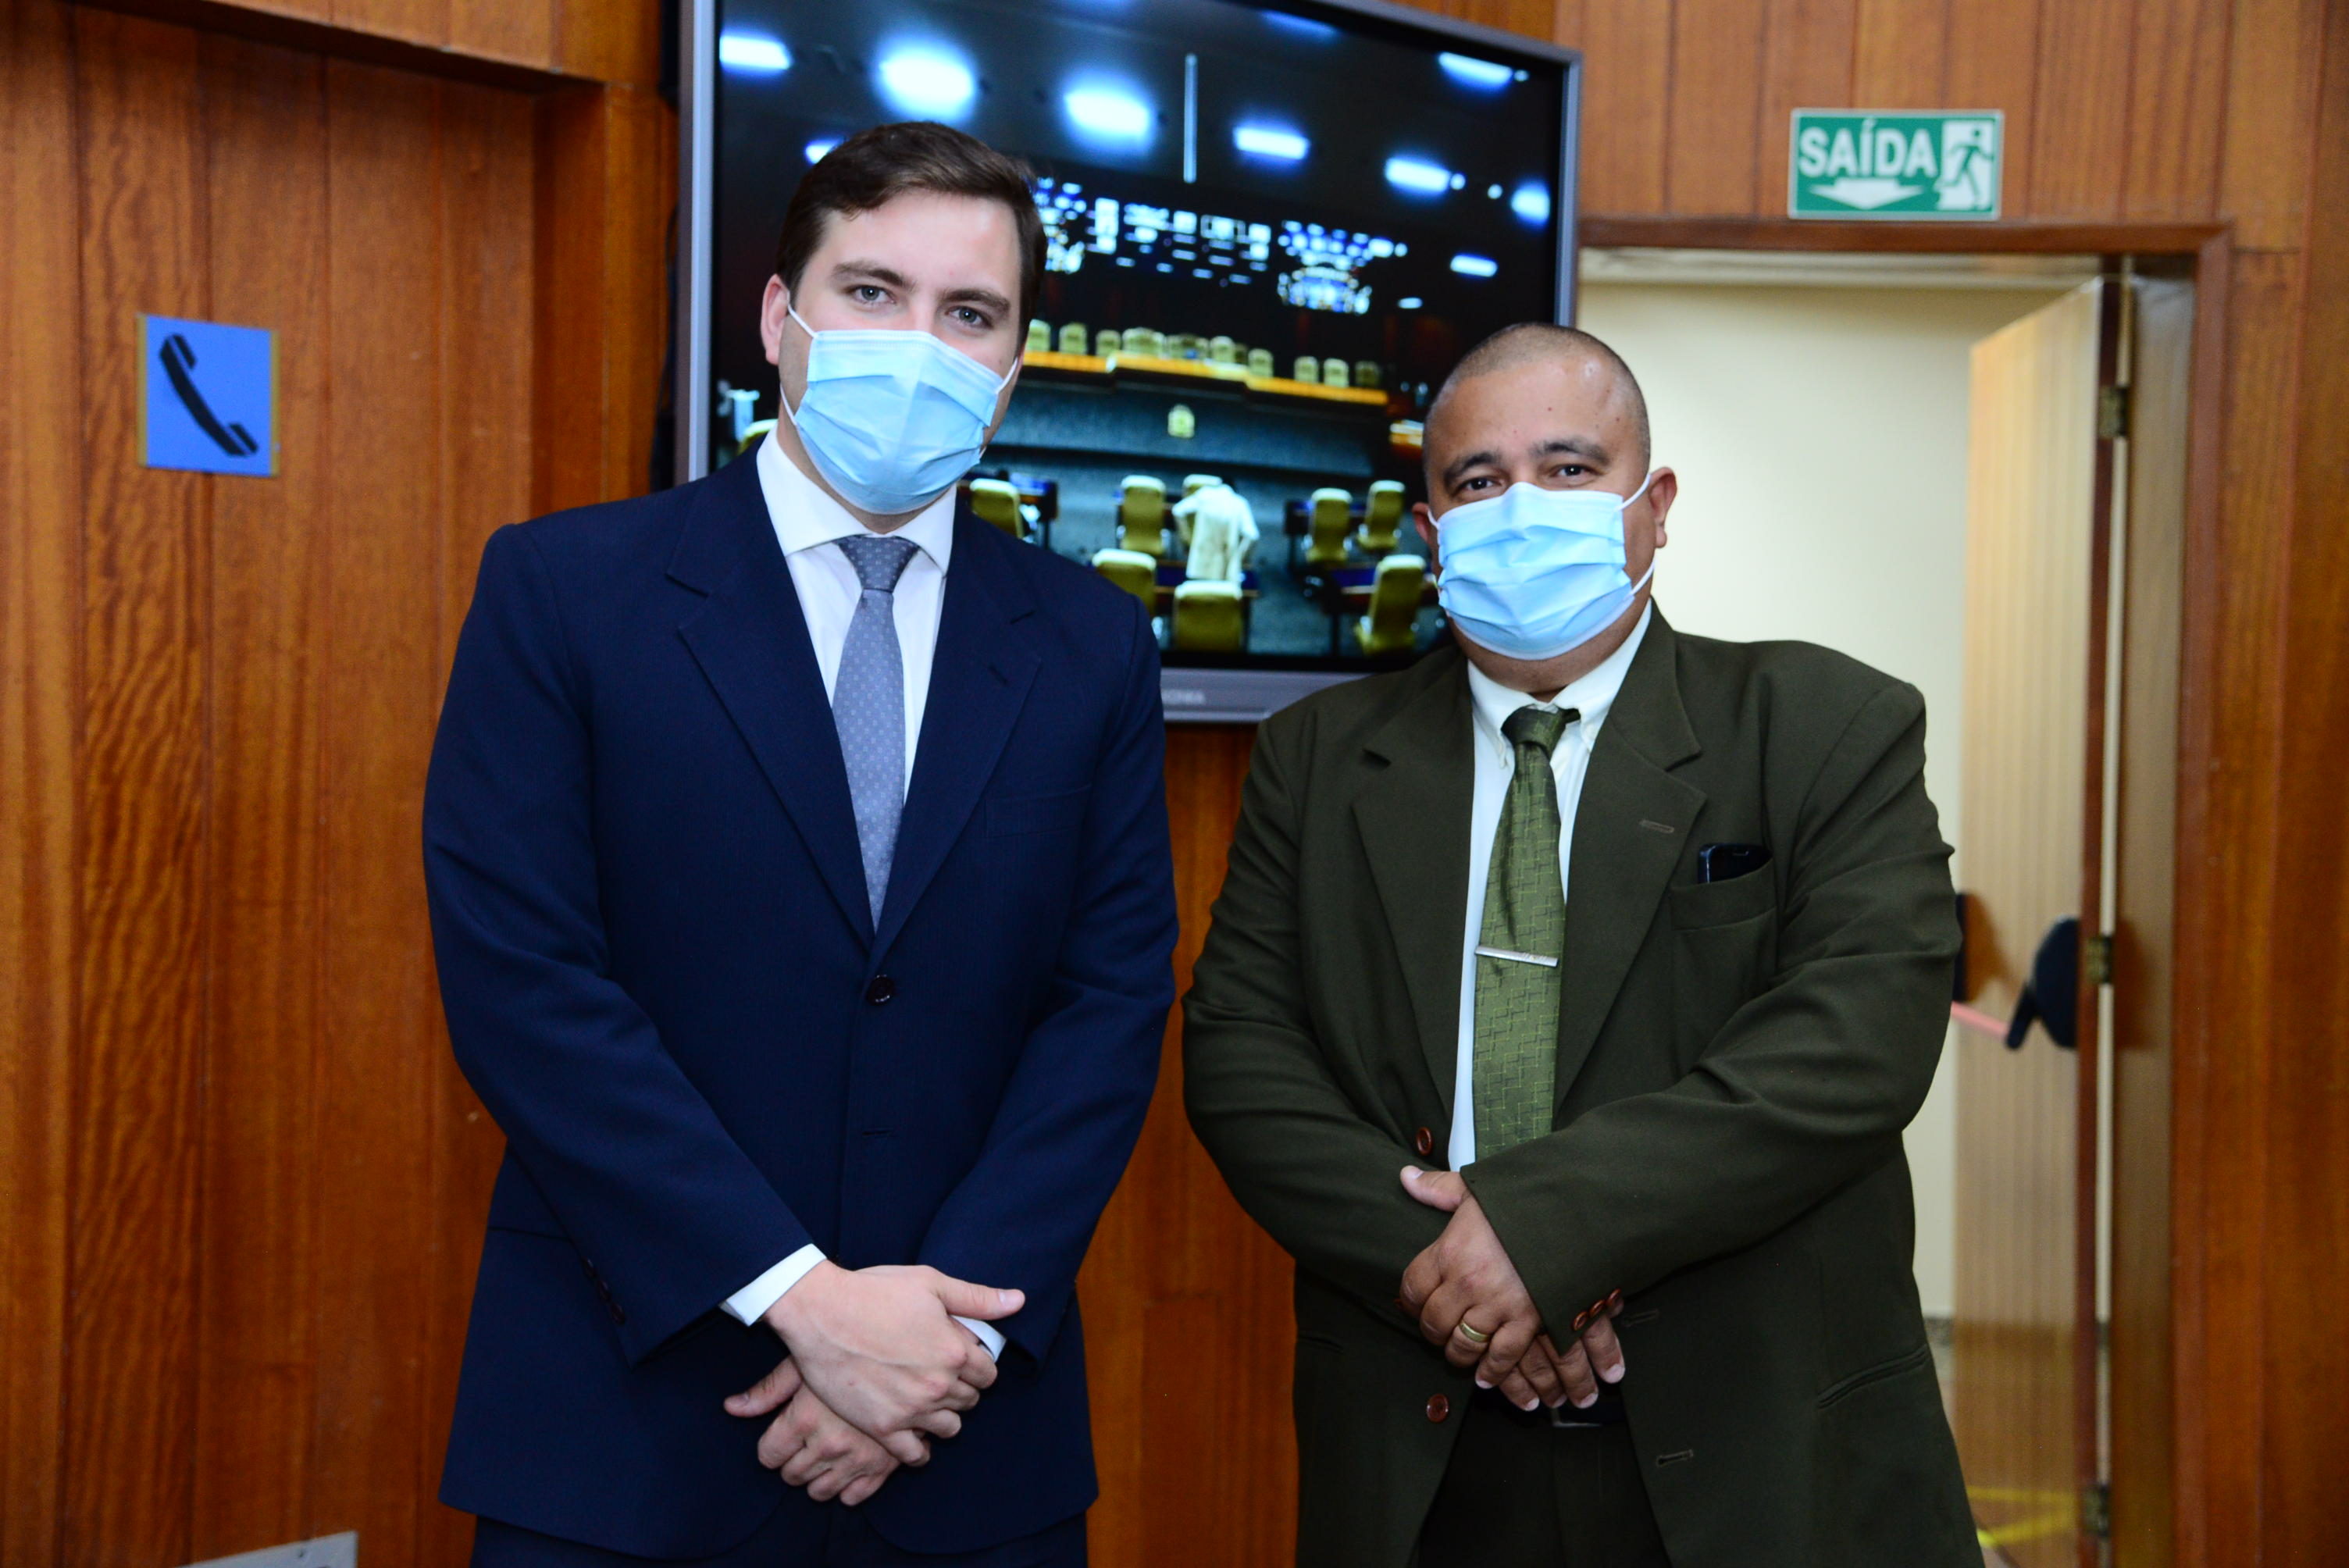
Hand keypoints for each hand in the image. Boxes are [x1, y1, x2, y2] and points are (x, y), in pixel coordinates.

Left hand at [726, 1358, 907, 1504]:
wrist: (910, 1351)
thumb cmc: (850, 1350)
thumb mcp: (805, 1361)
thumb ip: (767, 1390)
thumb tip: (730, 1408)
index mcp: (804, 1418)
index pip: (768, 1456)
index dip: (772, 1445)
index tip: (783, 1434)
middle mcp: (829, 1444)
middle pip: (792, 1476)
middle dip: (793, 1461)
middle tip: (805, 1439)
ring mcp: (858, 1459)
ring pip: (820, 1492)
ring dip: (817, 1476)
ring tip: (825, 1451)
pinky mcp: (885, 1466)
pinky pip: (854, 1497)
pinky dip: (847, 1486)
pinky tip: (849, 1462)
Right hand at [762, 1263, 1021, 1463]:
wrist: (820, 1312)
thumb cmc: (874, 1291)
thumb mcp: (930, 1283)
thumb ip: (978, 1297)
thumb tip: (1019, 1301)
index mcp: (956, 1351)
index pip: (989, 1374)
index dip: (976, 1365)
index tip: (959, 1359)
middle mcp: (939, 1386)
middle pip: (970, 1401)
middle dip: (960, 1389)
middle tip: (938, 1376)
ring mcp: (911, 1410)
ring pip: (949, 1429)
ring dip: (943, 1416)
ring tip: (925, 1400)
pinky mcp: (882, 1427)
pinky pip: (916, 1455)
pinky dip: (919, 1448)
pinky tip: (912, 1430)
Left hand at [1398, 1167, 1625, 1407]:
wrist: (1575, 1209)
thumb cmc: (1524, 1198)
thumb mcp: (1478, 1188)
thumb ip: (1439, 1188)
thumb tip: (1405, 1178)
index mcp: (1450, 1249)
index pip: (1413, 1285)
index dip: (1410, 1300)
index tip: (1414, 1306)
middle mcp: (1467, 1282)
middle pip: (1434, 1321)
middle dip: (1433, 1333)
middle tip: (1437, 1335)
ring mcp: (1497, 1305)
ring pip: (1464, 1344)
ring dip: (1460, 1356)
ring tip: (1461, 1359)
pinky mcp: (1529, 1321)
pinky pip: (1502, 1356)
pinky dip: (1493, 1371)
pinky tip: (1486, 1379)